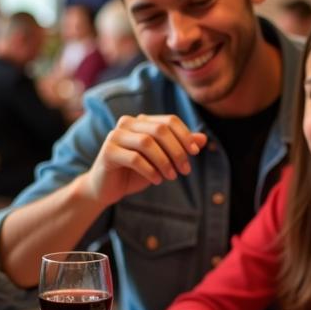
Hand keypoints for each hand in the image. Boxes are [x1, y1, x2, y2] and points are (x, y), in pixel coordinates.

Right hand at [81, 114, 206, 206]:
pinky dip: (150, 170)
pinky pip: (134, 158)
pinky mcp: (108, 152)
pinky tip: (157, 180)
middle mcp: (127, 123)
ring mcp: (115, 136)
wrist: (107, 189)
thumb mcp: (162, 160)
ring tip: (172, 177)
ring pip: (147, 142)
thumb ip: (180, 148)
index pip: (169, 120)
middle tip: (185, 170)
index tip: (195, 153)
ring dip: (164, 162)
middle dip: (177, 150)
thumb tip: (203, 139)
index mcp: (141, 121)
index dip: (185, 135)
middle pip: (160, 130)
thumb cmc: (136, 173)